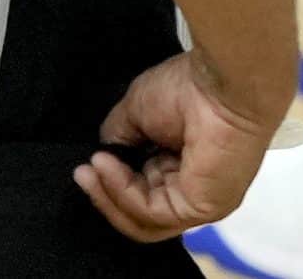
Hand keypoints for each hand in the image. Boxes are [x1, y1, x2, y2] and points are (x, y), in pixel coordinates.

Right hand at [74, 50, 281, 242]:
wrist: (221, 83)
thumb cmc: (190, 87)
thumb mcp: (138, 111)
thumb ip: (120, 139)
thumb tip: (103, 157)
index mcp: (182, 165)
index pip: (142, 191)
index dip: (112, 182)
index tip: (88, 164)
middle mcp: (192, 187)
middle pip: (140, 212)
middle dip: (105, 194)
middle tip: (81, 173)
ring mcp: (199, 201)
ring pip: (143, 220)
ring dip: (109, 196)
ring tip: (89, 170)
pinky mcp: (200, 207)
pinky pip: (151, 212)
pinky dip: (122, 192)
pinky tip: (106, 166)